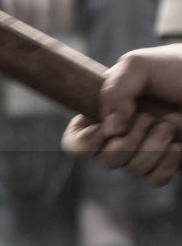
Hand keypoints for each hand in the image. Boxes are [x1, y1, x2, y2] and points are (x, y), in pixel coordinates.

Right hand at [61, 46, 181, 185]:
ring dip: (154, 146)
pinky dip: (167, 164)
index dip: (84, 142)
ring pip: (132, 170)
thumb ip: (113, 90)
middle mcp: (120, 137)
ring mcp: (145, 152)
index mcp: (103, 116)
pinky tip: (179, 145)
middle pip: (105, 161)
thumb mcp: (136, 65)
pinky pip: (156, 180)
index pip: (74, 144)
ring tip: (170, 124)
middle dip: (129, 140)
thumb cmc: (175, 68)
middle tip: (148, 118)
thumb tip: (112, 129)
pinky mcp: (168, 164)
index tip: (105, 128)